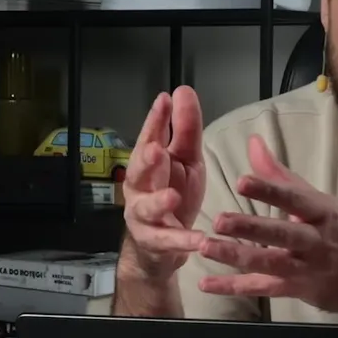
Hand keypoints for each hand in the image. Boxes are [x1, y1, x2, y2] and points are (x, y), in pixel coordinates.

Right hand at [121, 86, 206, 279]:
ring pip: (146, 208)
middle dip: (146, 160)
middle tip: (157, 149)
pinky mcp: (155, 242)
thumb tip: (182, 90)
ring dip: (158, 202)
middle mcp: (140, 187)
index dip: (155, 120)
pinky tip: (199, 241)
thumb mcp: (187, 160)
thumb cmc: (174, 195)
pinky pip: (168, 241)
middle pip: (138, 171)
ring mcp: (144, 215)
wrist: (162, 247)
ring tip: (172, 197)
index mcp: (149, 163)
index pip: (150, 137)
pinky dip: (183, 241)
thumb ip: (185, 129)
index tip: (164, 101)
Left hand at [196, 135, 337, 324]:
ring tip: (205, 247)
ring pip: (269, 264)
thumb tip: (254, 145)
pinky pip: (264, 289)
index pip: (296, 199)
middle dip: (250, 229)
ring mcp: (308, 271)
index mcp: (326, 214)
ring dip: (235, 257)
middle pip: (281, 235)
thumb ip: (285, 179)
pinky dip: (235, 287)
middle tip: (219, 222)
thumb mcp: (328, 204)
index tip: (243, 181)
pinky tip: (207, 283)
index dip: (270, 190)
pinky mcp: (301, 292)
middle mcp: (317, 243)